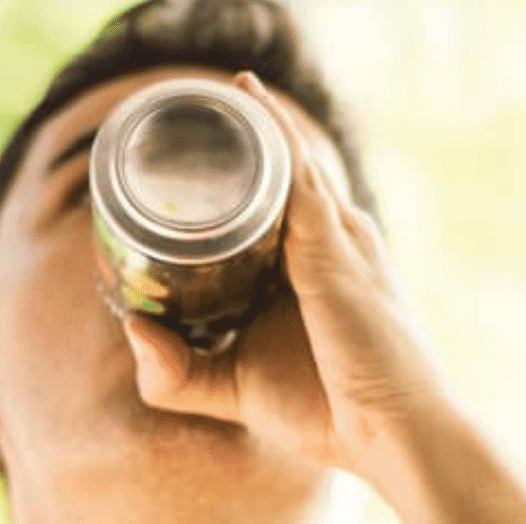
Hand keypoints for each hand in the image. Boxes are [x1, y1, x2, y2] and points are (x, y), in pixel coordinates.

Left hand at [121, 71, 449, 478]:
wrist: (396, 436)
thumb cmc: (328, 412)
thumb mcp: (232, 388)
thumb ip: (175, 369)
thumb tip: (129, 326)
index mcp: (309, 269)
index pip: (265, 205)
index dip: (231, 180)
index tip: (185, 157)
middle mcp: (328, 242)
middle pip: (279, 172)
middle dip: (242, 137)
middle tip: (189, 110)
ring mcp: (335, 237)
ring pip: (287, 159)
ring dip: (256, 118)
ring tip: (219, 86)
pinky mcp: (333, 245)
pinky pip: (295, 173)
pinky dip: (270, 136)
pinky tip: (243, 103)